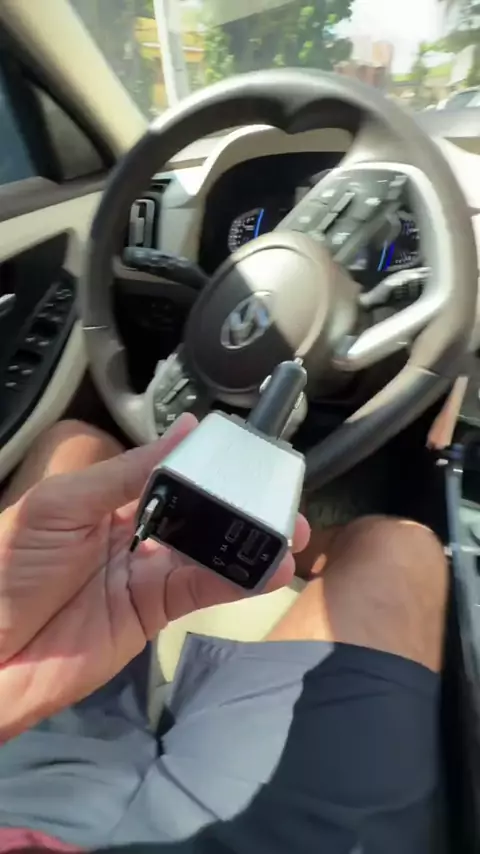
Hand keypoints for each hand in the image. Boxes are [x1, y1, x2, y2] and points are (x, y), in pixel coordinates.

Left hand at [0, 414, 308, 738]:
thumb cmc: (11, 565)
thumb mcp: (63, 504)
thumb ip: (127, 473)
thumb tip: (184, 431)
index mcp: (109, 498)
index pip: (170, 473)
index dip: (208, 465)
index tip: (249, 454)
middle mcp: (134, 532)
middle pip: (198, 513)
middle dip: (240, 505)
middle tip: (282, 496)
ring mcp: (146, 574)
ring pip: (209, 552)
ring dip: (249, 542)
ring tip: (291, 532)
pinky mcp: (154, 613)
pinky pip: (202, 591)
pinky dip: (237, 581)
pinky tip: (269, 569)